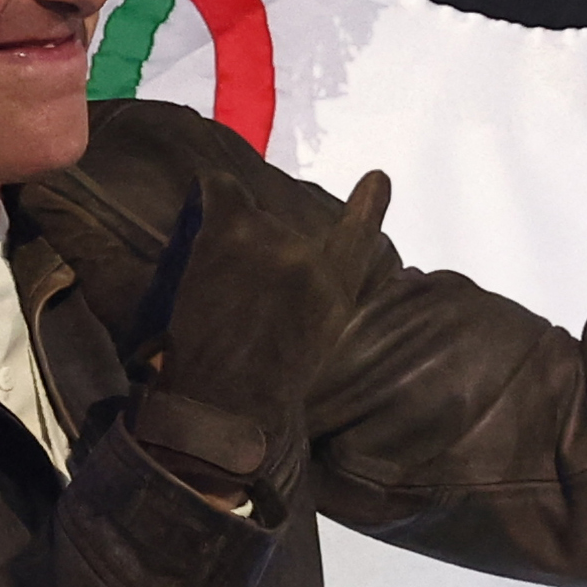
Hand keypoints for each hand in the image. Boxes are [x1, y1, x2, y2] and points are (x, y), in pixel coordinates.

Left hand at [125, 170, 390, 509]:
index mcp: (337, 289)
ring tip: (214, 293)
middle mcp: (311, 259)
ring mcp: (271, 242)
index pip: (358, 236)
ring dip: (230, 247)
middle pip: (282, 232)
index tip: (377, 178)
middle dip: (259, 257)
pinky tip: (209, 191)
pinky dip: (215, 191)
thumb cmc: (262, 388)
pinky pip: (221, 191)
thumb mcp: (312, 343)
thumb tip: (302, 268)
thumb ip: (315, 298)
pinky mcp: (230, 232)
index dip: (368, 205)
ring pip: (247, 222)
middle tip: (236, 300)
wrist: (222, 409)